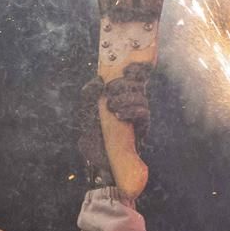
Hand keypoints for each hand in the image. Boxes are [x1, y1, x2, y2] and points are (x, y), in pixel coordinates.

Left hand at [77, 61, 151, 175]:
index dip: (136, 69)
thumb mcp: (86, 114)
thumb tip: (98, 80)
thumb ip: (89, 95)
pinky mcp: (142, 129)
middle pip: (137, 85)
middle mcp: (131, 103)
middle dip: (123, 85)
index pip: (134, 77)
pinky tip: (120, 115)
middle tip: (110, 91)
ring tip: (111, 107)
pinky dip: (132, 112)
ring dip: (126, 99)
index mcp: (120, 95)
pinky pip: (143, 115)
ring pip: (141, 98)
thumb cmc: (94, 139)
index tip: (128, 67)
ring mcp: (138, 116)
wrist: (99, 163)